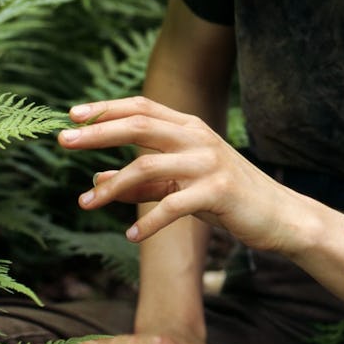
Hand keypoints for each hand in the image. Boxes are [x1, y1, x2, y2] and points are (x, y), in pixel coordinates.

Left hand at [58, 96, 309, 254]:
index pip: (141, 107)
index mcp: (190, 128)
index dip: (106, 108)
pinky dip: (147, 222)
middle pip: (138, 125)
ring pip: (147, 165)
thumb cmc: (229, 199)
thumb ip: (142, 182)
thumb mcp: (182, 184)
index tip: (71, 115)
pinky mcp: (218, 191)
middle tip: (62, 141)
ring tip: (85, 205)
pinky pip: (172, 205)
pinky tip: (131, 236)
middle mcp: (198, 137)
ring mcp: (209, 162)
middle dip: (97, 132)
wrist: (280, 217)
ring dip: (112, 186)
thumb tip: (95, 181)